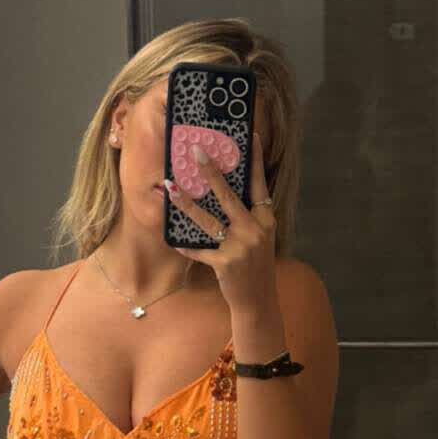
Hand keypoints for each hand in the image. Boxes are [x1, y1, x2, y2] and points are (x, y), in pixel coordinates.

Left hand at [168, 131, 278, 314]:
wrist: (258, 301)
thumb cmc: (256, 267)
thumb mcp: (260, 238)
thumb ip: (249, 217)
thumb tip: (227, 193)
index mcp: (266, 220)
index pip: (259, 185)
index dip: (255, 161)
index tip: (249, 137)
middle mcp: (255, 231)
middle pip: (229, 196)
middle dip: (210, 172)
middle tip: (196, 152)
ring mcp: (240, 247)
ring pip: (208, 220)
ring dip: (187, 204)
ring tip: (171, 188)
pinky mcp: (225, 263)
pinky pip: (199, 250)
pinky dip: (186, 245)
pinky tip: (173, 239)